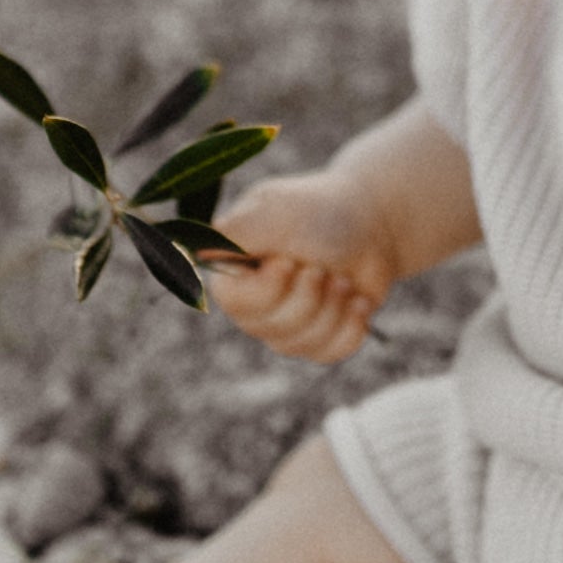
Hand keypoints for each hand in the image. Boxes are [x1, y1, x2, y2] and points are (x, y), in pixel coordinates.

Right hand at [207, 165, 398, 367]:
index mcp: (234, 273)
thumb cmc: (316, 210)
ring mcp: (286, 328)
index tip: (289, 260)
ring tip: (340, 276)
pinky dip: (353, 322)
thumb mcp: (274, 211)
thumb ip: (233, 232)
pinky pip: (332, 351)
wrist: (369, 221)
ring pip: (305, 343)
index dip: (269, 288)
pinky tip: (357, 299)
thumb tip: (192, 253)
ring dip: (334, 304)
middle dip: (309, 294)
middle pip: (275, 328)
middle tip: (320, 265)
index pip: (238, 303)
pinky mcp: (319, 341)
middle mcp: (254, 307)